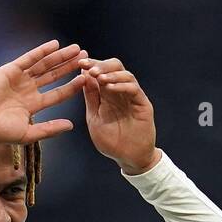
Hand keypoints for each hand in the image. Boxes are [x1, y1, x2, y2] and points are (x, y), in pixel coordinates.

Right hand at [0, 40, 86, 143]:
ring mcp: (20, 78)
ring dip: (60, 56)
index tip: (87, 79)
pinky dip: (42, 51)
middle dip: (70, 66)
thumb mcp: (28, 134)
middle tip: (87, 58)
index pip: (58, 94)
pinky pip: (29, 58)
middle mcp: (28, 89)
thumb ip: (50, 129)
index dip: (73, 87)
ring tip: (77, 49)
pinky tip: (55, 45)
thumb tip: (71, 126)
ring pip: (44, 64)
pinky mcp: (10, 69)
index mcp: (33, 105)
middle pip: (54, 75)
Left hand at [80, 56, 158, 173]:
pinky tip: (110, 88)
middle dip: (101, 64)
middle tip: (89, 67)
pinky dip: (122, 85)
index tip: (79, 62)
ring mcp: (132, 97)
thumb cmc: (111, 142)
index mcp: (106, 94)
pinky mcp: (142, 104)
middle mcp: (120, 92)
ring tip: (99, 77)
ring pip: (125, 74)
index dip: (91, 64)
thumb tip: (84, 74)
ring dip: (111, 74)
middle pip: (114, 67)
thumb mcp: (94, 117)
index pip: (100, 72)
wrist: (129, 158)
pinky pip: (133, 89)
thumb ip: (91, 97)